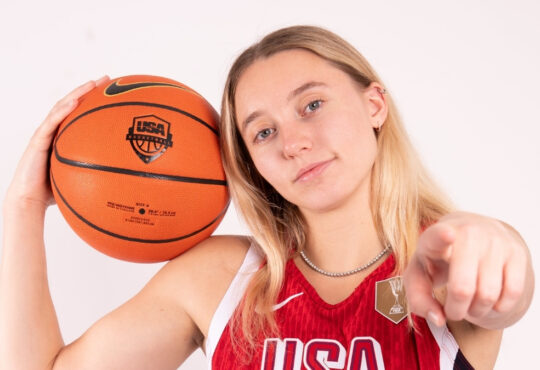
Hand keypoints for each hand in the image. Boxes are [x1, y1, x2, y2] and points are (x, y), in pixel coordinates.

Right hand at [4, 76, 109, 211]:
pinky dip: (62, 110)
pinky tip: (74, 102)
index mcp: (65, 137)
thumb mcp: (82, 179)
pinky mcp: (38, 140)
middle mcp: (55, 132)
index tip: (114, 92)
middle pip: (73, 104)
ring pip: (61, 107)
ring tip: (92, 83)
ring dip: (77, 93)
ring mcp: (45, 134)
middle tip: (107, 79)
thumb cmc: (56, 192)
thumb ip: (99, 172)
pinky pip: (51, 122)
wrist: (31, 200)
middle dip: (89, 90)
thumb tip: (128, 177)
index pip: (81, 114)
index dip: (96, 101)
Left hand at [403, 211, 530, 328]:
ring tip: (469, 304)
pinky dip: (499, 306)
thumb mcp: (418, 276)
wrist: (471, 236)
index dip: (442, 236)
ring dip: (477, 311)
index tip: (447, 234)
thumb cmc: (438, 260)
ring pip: (488, 295)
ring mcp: (494, 241)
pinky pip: (513, 293)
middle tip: (453, 311)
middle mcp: (467, 234)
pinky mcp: (515, 251)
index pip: (438, 236)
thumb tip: (439, 319)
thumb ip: (419, 300)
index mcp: (434, 237)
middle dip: (456, 310)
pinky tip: (489, 298)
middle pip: (462, 288)